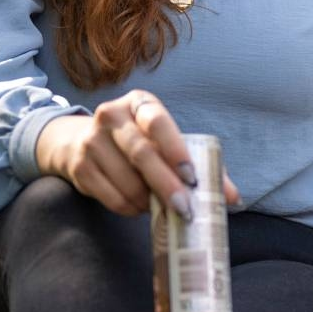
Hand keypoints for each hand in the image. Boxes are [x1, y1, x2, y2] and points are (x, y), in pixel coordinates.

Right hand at [33, 90, 240, 217]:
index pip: (158, 122)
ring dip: (149, 201)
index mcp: (140, 103)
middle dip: (167, 185)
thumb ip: (201, 164)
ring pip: (127, 180)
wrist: (77, 142)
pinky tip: (141, 208)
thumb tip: (234, 198)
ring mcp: (91, 140)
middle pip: (142, 153)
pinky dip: (131, 208)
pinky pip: (111, 196)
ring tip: (164, 208)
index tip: (193, 177)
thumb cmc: (138, 142)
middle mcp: (112, 116)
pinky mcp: (79, 167)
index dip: (176, 150)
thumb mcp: (165, 141)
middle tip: (186, 208)